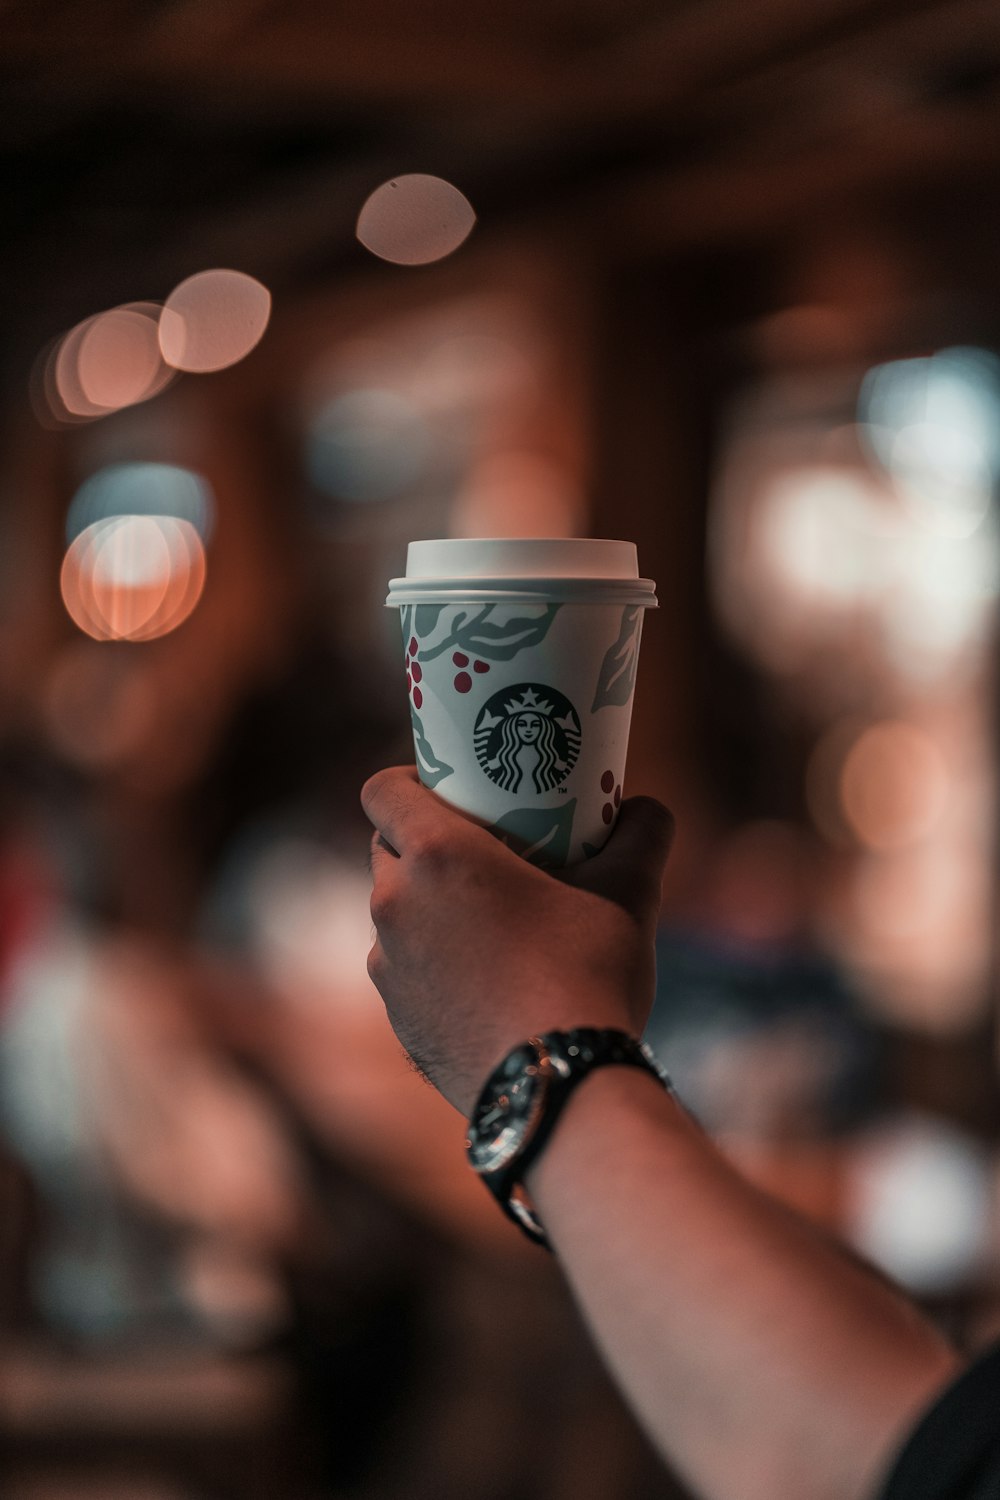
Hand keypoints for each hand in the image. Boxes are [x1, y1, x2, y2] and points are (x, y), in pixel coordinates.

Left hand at [362, 766, 673, 1113]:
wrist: (559, 1088)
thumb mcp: (629, 895)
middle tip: (482, 847)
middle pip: (386, 846)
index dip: (409, 779)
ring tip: (488, 916)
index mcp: (437, 856)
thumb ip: (641, 836)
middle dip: (423, 839)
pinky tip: (484, 974)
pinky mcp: (396, 1015)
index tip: (452, 789)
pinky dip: (432, 958)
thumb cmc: (587, 976)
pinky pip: (404, 966)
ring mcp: (388, 965)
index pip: (382, 790)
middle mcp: (395, 904)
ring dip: (427, 902)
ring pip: (395, 910)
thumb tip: (648, 807)